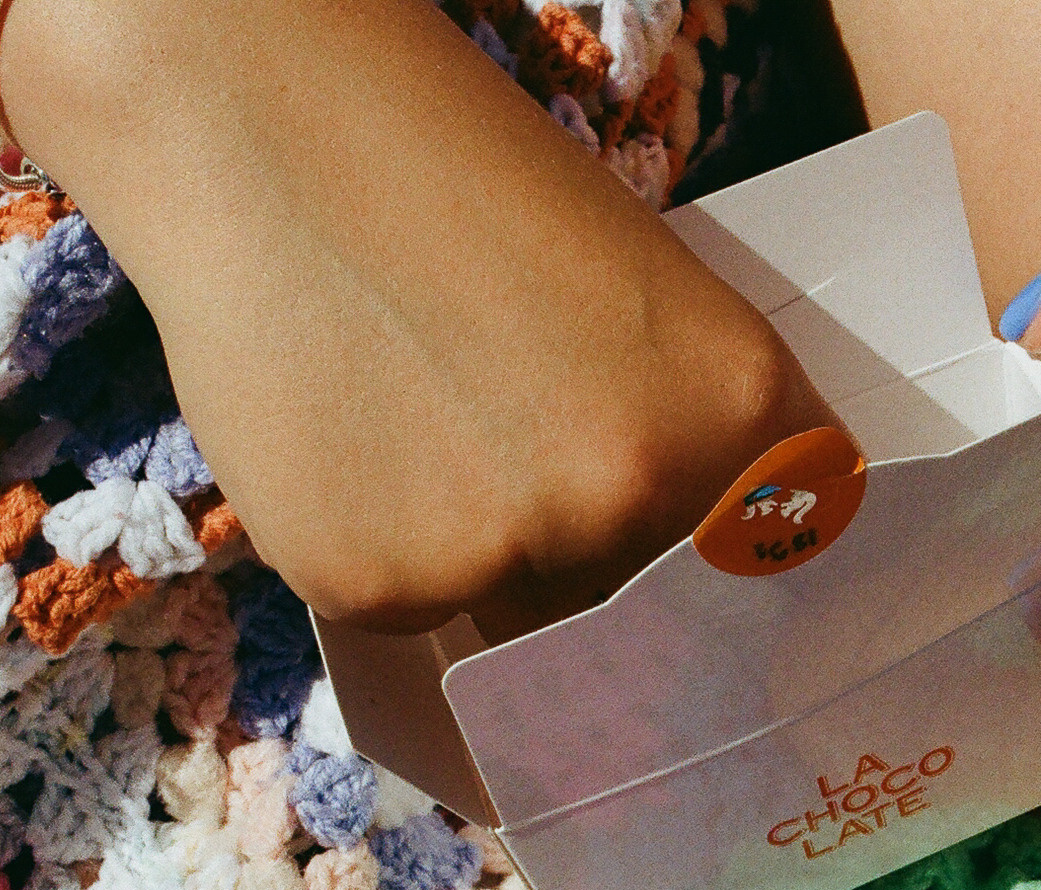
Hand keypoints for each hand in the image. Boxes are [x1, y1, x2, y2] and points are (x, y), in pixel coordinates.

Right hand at [0, 0, 833, 640]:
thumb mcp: (644, 295)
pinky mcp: (379, 585)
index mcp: (736, 409)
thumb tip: (705, 577)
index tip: (716, 603)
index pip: (777, 562)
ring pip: (523, 618)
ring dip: (489, 562)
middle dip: (605, 578)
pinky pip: (414, 610)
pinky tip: (353, 440)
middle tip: (529, 481)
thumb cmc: (460, 182)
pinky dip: (388, 552)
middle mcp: (635, 493)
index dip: (741, 587)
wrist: (262, 120)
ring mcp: (506, 550)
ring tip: (420, 418)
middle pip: (646, 612)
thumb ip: (696, 435)